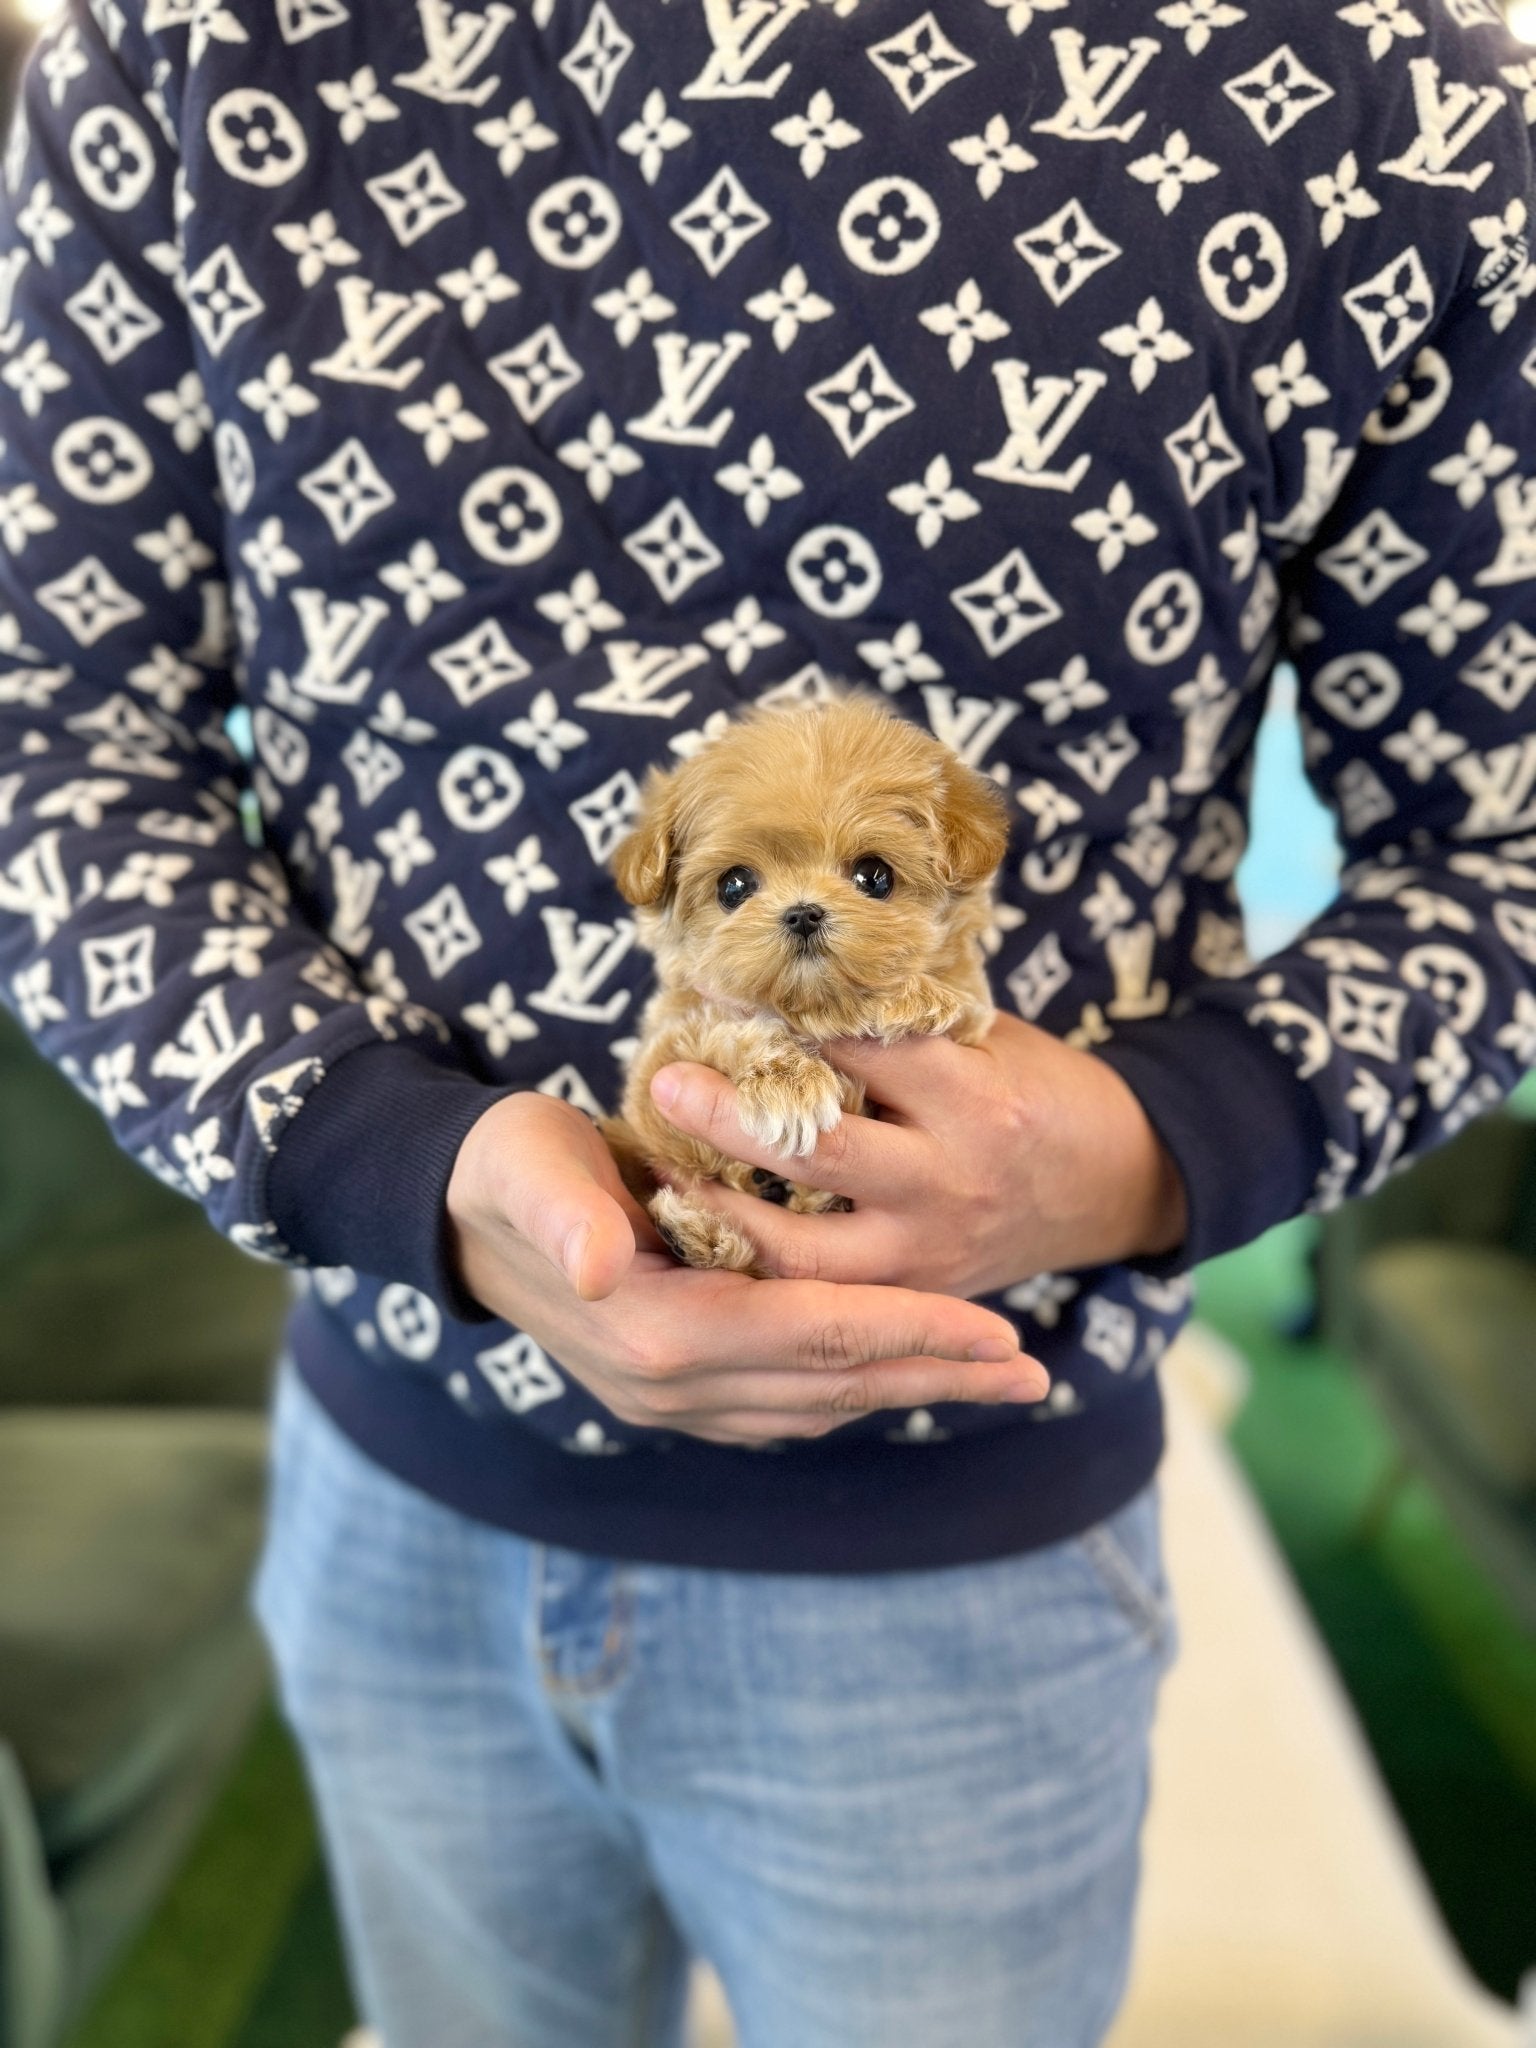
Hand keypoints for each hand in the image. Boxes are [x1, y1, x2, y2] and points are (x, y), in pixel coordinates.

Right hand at [443, 1091, 1049, 1446]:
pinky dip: (855, 1387)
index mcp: (654, 1330)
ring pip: (820, 1402)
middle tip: (1033, 1372)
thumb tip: (607, 1265)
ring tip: (991, 1376)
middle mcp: (672, 1386)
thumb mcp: (528, 1167)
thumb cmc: (507, 1167)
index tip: (998, 1332)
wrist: (456, 1213)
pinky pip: (789, 1403)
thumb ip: (568, 1216)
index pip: (811, 1335)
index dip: (909, 1332)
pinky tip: (901, 1370)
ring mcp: (673, 1401)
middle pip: (834, 1384)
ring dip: (909, 1386)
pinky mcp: (677, 1392)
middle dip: (938, 1373)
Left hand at [647, 1011, 1188, 1298]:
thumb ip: (898, 1024)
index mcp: (973, 1096)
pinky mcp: (914, 1297)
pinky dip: (757, 1273)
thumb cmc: (1036, 1089)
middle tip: (665, 1083)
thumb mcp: (986, 1037)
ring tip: (663, 1181)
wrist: (1116, 1184)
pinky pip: (821, 1297)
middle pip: (821, 1150)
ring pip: (806, 1252)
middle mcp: (950, 1178)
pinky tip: (701, 1242)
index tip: (711, 984)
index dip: (777, 1013)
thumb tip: (779, 979)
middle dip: (733, 1117)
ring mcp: (930, 1250)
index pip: (859, 1048)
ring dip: (726, 1216)